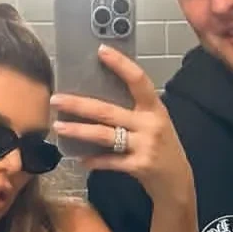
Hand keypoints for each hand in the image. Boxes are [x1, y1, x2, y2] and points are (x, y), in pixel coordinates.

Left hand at [51, 46, 193, 203]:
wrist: (176, 181)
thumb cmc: (162, 147)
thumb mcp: (155, 123)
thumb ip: (134, 111)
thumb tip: (98, 97)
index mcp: (154, 109)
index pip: (138, 80)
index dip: (120, 64)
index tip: (101, 50)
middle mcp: (150, 124)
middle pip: (108, 111)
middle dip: (79, 105)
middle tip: (56, 99)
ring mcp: (145, 146)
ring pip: (104, 135)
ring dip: (79, 131)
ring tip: (58, 127)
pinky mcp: (139, 166)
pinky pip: (110, 161)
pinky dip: (94, 160)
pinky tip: (80, 159)